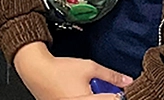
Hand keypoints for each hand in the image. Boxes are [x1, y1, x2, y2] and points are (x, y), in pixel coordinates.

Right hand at [13, 41, 132, 99]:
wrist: (36, 71)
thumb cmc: (59, 70)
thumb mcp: (89, 67)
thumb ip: (110, 75)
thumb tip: (127, 81)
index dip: (118, 93)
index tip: (119, 88)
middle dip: (107, 95)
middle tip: (103, 87)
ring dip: (97, 97)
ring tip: (89, 89)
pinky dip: (87, 98)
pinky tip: (81, 92)